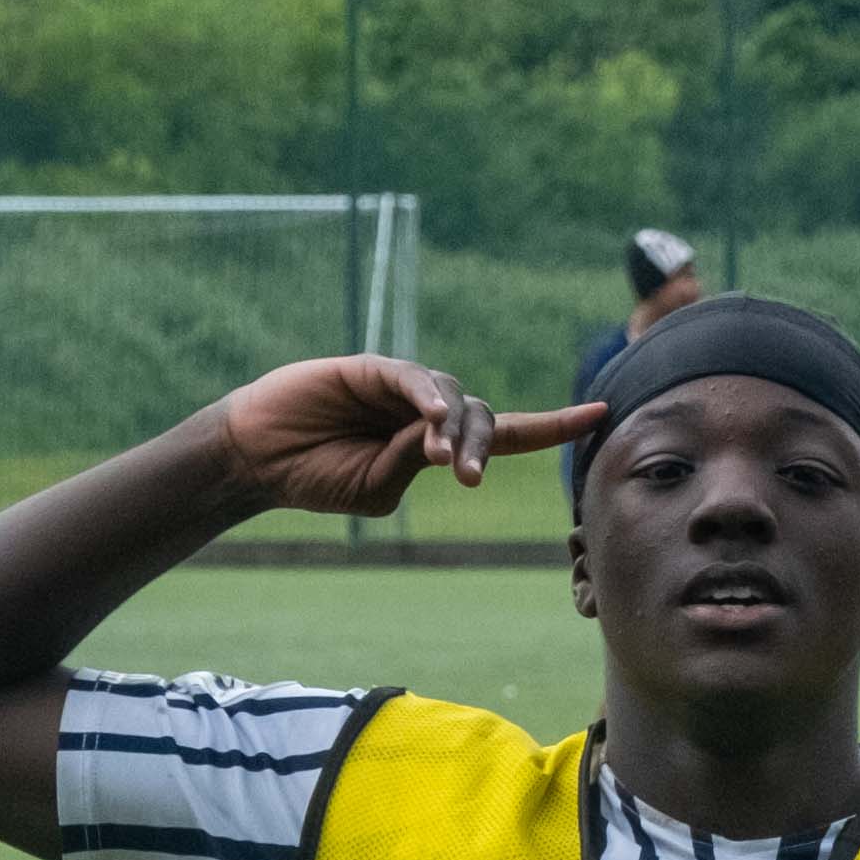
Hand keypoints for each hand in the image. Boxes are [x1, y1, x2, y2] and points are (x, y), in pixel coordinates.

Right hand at [218, 357, 593, 519]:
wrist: (260, 459)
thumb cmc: (316, 478)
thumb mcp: (374, 490)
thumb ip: (409, 466)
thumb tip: (439, 439)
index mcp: (436, 447)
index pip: (506, 435)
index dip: (552, 425)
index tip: (599, 414)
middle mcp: (427, 413)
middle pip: (483, 420)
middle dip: (481, 448)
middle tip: (464, 479)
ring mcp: (402, 389)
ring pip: (453, 398)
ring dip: (452, 431)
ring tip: (435, 457)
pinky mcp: (372, 369)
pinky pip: (413, 377)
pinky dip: (427, 395)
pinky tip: (431, 415)